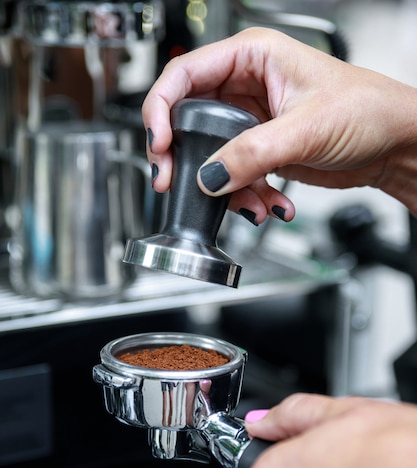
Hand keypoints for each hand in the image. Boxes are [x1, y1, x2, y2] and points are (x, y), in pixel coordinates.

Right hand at [142, 27, 416, 221]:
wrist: (393, 144)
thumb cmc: (368, 110)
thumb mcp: (305, 128)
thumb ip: (252, 154)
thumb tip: (209, 176)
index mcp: (252, 57)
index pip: (184, 75)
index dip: (161, 110)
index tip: (159, 145)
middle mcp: (246, 86)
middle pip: (189, 120)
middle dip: (184, 158)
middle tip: (176, 183)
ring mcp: (251, 121)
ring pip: (211, 155)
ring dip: (224, 188)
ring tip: (250, 205)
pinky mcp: (260, 150)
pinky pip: (235, 176)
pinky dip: (247, 196)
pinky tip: (271, 205)